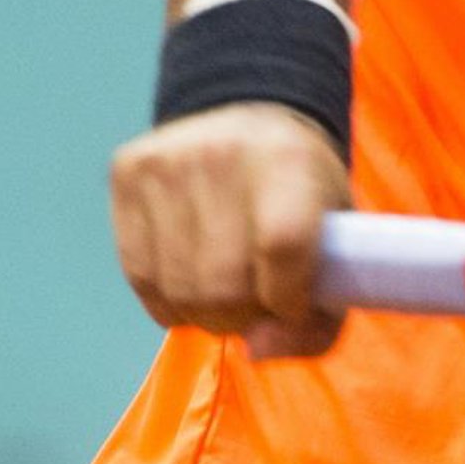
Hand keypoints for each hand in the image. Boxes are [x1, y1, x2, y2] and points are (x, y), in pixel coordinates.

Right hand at [109, 102, 349, 358]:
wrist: (248, 113)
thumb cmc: (302, 191)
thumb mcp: (337, 241)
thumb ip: (320, 319)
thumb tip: (255, 351)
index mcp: (289, 161)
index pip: (284, 248)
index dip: (287, 299)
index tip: (292, 303)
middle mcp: (222, 154)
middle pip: (223, 284)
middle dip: (244, 317)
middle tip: (255, 302)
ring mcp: (167, 162)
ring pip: (179, 291)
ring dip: (206, 314)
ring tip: (225, 291)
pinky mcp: (127, 172)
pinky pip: (141, 278)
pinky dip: (170, 301)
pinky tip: (191, 278)